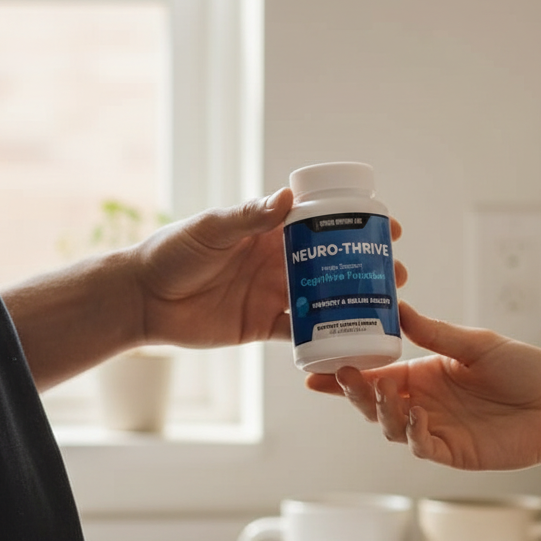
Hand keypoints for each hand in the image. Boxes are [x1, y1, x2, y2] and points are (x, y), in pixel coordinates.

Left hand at [134, 189, 405, 348]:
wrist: (143, 300)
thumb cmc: (171, 253)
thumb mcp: (211, 230)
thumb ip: (248, 217)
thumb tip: (286, 198)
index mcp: (268, 231)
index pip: (320, 223)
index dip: (354, 223)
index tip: (387, 224)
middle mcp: (276, 262)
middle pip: (332, 263)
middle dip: (366, 267)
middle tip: (398, 273)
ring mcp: (272, 295)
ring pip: (324, 298)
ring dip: (355, 301)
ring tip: (389, 305)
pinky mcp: (263, 326)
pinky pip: (302, 334)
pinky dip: (326, 338)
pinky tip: (354, 341)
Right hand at [307, 302, 540, 470]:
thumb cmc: (528, 370)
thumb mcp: (479, 344)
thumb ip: (437, 334)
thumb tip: (397, 309)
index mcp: (425, 373)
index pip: (376, 372)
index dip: (345, 374)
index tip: (314, 368)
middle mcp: (424, 402)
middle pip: (373, 402)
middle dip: (352, 391)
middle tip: (340, 376)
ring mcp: (435, 428)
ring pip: (389, 426)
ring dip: (379, 409)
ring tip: (382, 390)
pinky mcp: (451, 452)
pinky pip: (419, 445)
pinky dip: (411, 431)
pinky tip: (414, 414)